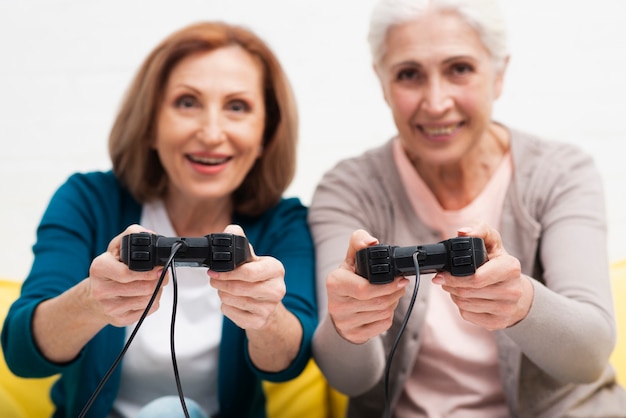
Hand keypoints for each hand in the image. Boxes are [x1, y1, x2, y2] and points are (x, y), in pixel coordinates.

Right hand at [86, 224, 168, 326]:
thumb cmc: (110, 268)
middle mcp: (101, 290)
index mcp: (99, 268)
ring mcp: (110, 308)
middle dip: (158, 280)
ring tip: (152, 283)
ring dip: (157, 290)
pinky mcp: (119, 320)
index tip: (159, 268)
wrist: (94, 296)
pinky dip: (153, 301)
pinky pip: (148, 310)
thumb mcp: (116, 247)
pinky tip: (146, 294)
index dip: (148, 272)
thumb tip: (150, 234)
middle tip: (160, 274)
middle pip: (143, 288)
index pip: (127, 273)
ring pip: (148, 299)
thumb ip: (132, 235)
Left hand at [208, 224, 286, 330]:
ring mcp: (269, 308)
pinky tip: (232, 302)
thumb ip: (240, 242)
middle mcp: (277, 289)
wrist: (268, 304)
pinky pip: (232, 314)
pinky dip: (226, 308)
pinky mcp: (260, 322)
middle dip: (221, 284)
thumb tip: (231, 230)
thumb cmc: (258, 278)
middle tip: (214, 280)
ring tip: (225, 290)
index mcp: (276, 269)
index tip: (214, 271)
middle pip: (238, 288)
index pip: (248, 272)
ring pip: (233, 301)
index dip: (227, 273)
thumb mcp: (253, 259)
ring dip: (222, 295)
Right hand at [326, 229, 408, 343]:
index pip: (364, 289)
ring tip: (391, 294)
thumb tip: (372, 241)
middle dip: (395, 293)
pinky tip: (384, 307)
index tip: (400, 279)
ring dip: (393, 302)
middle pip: (378, 302)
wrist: (338, 307)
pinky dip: (388, 315)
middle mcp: (336, 305)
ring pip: (382, 313)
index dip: (387, 286)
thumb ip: (359, 241)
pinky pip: (382, 325)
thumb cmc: (348, 279)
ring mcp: (345, 322)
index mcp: (334, 283)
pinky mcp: (354, 334)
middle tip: (400, 285)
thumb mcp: (350, 258)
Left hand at [432, 222, 533, 329]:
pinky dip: (462, 306)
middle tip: (446, 280)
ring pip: (465, 304)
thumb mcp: (492, 242)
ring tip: (458, 287)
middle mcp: (512, 290)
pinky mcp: (499, 323)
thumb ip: (479, 230)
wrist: (518, 292)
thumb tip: (463, 232)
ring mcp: (507, 309)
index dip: (453, 277)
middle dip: (450, 285)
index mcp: (511, 268)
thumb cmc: (499, 264)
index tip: (440, 275)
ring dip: (454, 295)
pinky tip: (468, 299)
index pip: (475, 278)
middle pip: (466, 292)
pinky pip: (468, 315)